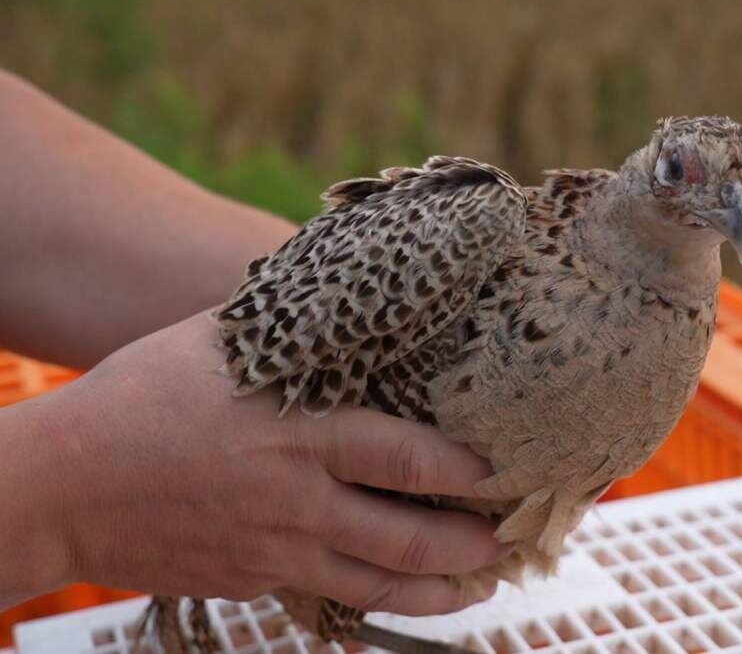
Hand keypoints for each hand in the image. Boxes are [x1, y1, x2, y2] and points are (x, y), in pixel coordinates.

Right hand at [0, 313, 506, 614]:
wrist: (64, 484)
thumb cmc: (144, 396)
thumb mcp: (223, 345)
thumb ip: (295, 336)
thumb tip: (353, 305)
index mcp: (300, 432)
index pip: (408, 459)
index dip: (465, 471)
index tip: (498, 468)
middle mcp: (298, 499)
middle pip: (409, 536)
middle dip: (471, 544)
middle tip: (510, 538)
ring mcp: (276, 550)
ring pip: (380, 583)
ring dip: (441, 589)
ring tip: (483, 584)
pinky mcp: (253, 581)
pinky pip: (332, 599)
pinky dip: (379, 603)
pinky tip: (405, 598)